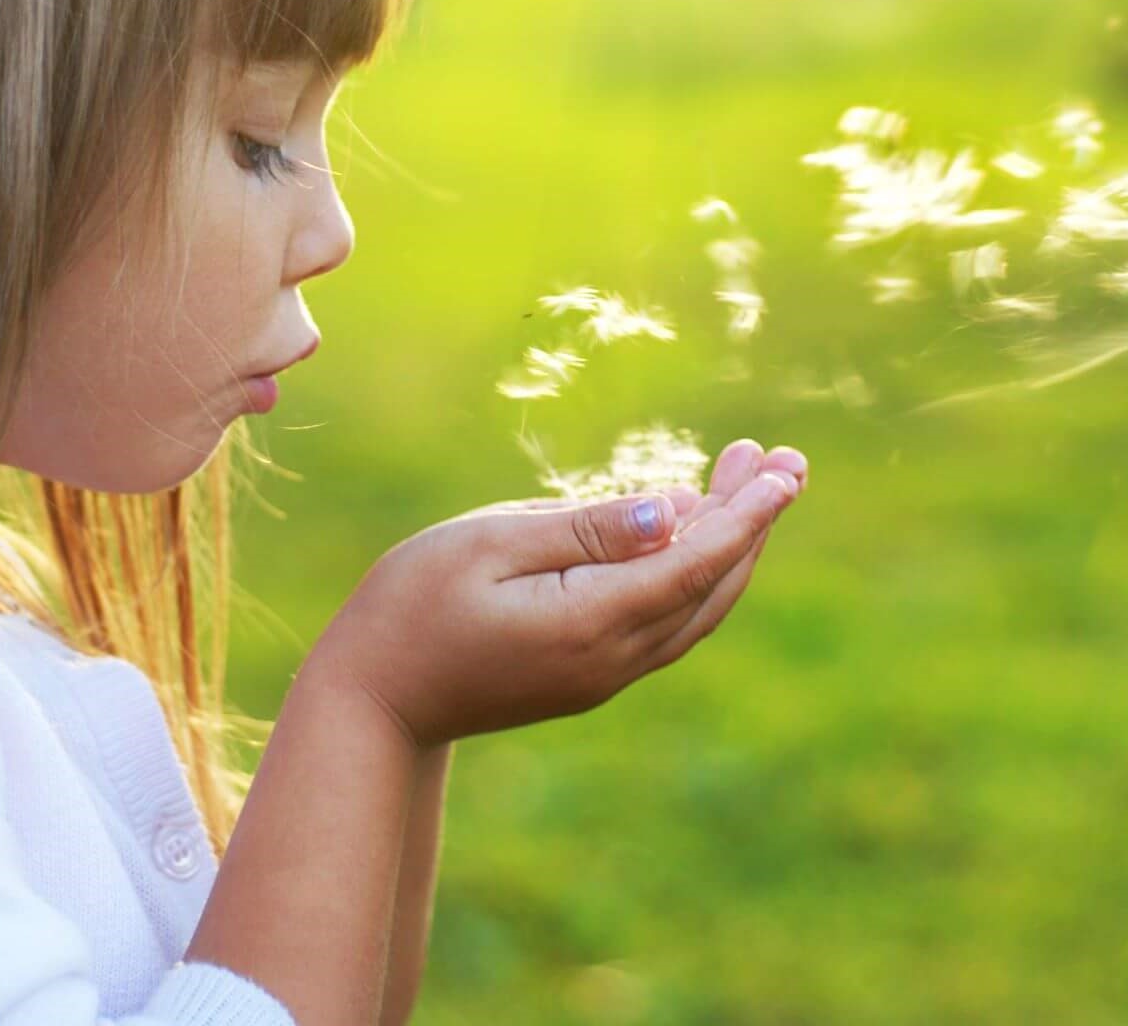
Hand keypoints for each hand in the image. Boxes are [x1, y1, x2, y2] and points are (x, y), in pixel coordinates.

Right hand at [307, 439, 807, 750]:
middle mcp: (614, 658)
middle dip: (753, 521)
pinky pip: (668, 621)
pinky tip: (693, 535)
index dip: (748, 512)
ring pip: (696, 608)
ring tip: (749, 480)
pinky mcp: (590, 675)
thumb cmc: (413, 603)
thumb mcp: (490, 543)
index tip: (786, 468)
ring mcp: (604, 674)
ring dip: (730, 547)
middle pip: (712, 586)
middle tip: (783, 458)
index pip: (696, 560)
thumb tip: (674, 511)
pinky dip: (696, 573)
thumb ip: (586, 529)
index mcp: (592, 620)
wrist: (373, 701)